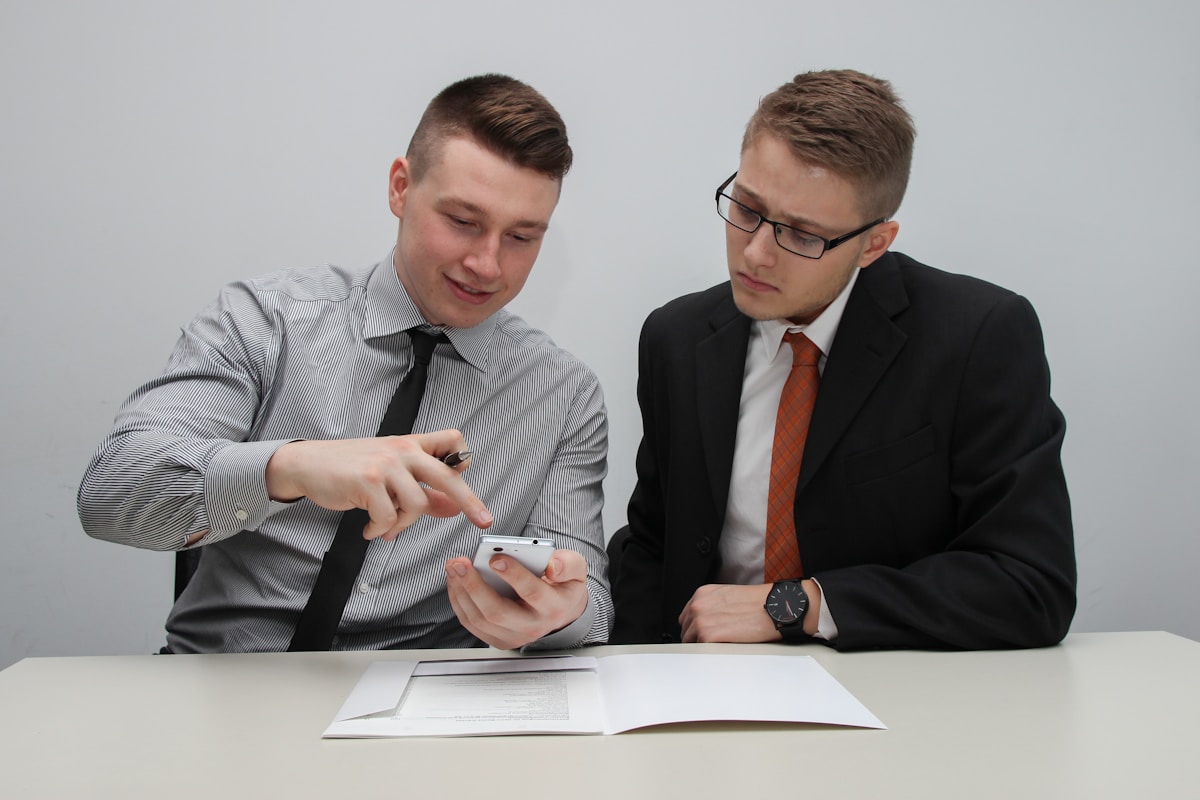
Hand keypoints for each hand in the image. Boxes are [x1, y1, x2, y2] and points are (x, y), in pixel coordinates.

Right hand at [264, 429, 491, 540]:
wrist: (308, 464)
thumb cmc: (351, 468)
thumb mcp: (390, 474)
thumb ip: (423, 490)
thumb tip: (453, 508)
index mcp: (410, 444)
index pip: (451, 439)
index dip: (462, 457)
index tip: (465, 473)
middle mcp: (401, 450)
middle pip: (447, 475)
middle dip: (469, 501)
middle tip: (483, 520)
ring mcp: (385, 465)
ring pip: (416, 504)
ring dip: (403, 524)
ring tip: (387, 527)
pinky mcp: (367, 481)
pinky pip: (389, 517)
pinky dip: (381, 529)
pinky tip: (371, 528)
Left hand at [445, 548, 588, 648]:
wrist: (562, 611)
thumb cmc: (563, 586)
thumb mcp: (576, 570)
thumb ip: (568, 564)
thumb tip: (552, 566)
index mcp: (553, 607)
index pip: (531, 592)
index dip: (513, 575)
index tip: (496, 558)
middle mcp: (533, 627)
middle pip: (497, 611)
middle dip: (474, 585)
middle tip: (460, 562)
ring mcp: (514, 636)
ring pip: (480, 619)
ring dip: (461, 592)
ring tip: (454, 567)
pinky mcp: (498, 639)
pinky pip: (472, 623)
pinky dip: (459, 601)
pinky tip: (455, 581)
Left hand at [679, 583, 780, 642]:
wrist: (774, 607)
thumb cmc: (758, 602)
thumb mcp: (728, 596)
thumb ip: (712, 606)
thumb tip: (706, 622)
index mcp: (703, 594)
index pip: (687, 616)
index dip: (695, 627)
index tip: (702, 633)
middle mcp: (698, 605)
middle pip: (686, 629)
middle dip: (696, 637)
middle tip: (714, 643)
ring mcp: (701, 620)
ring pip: (690, 641)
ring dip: (702, 646)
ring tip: (720, 646)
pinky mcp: (708, 635)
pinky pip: (698, 649)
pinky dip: (708, 652)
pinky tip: (722, 649)